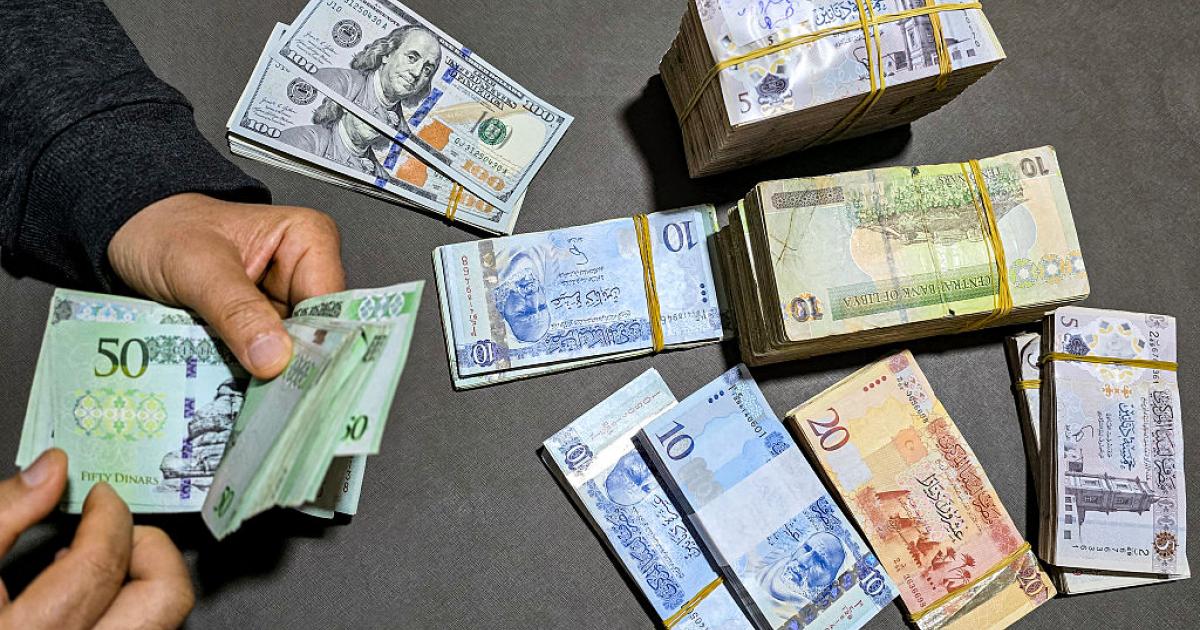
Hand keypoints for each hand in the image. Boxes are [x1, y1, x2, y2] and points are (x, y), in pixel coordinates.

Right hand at [0, 449, 192, 628]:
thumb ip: (0, 514)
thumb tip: (50, 472)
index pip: (97, 566)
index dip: (109, 517)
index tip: (102, 497)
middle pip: (160, 602)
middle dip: (149, 550)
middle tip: (117, 528)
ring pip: (157, 627)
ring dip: (142, 585)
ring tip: (101, 564)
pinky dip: (123, 615)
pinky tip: (83, 605)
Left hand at [108, 193, 344, 379]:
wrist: (132, 234)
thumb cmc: (164, 231)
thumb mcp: (198, 267)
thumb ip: (237, 309)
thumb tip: (274, 356)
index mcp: (309, 241)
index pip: (330, 304)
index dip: (314, 343)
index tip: (293, 378)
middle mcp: (305, 274)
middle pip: (317, 334)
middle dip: (293, 366)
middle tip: (270, 395)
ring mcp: (285, 305)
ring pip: (294, 354)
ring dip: (272, 377)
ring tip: (251, 396)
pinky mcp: (264, 329)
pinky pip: (268, 360)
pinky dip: (254, 376)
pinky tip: (242, 390)